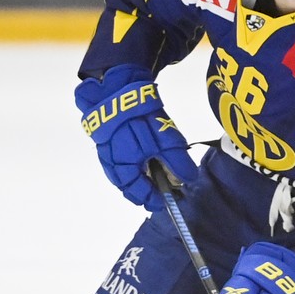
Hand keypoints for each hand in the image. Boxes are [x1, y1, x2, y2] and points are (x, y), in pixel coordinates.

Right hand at [75, 65, 197, 210]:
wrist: (118, 92)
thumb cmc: (143, 121)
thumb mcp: (167, 143)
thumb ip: (178, 164)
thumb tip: (188, 180)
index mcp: (125, 169)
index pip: (140, 194)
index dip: (155, 200)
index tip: (167, 202)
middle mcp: (112, 165)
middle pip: (129, 187)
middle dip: (145, 191)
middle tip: (161, 192)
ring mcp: (106, 153)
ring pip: (123, 175)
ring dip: (139, 179)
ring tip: (155, 177)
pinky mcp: (106, 141)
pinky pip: (119, 162)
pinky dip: (132, 167)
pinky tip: (143, 160)